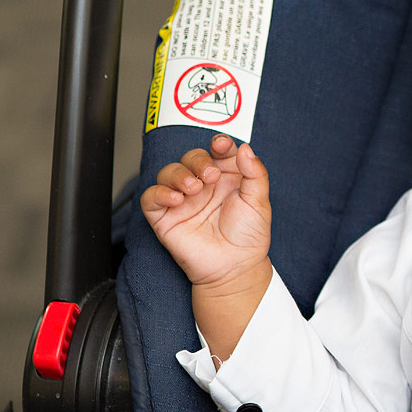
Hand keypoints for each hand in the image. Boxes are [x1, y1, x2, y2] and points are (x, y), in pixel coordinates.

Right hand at [140, 134, 271, 289]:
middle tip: (211, 176)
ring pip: (169, 172)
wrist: (235, 267)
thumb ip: (255, 173)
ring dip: (179, 174)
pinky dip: (160, 193)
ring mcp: (183, 200)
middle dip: (199, 160)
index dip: (218, 143)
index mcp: (226, 177)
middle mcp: (203, 185)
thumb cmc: (248, 236)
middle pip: (191, 157)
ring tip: (194, 188)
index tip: (222, 145)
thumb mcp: (259, 201)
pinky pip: (151, 197)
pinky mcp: (165, 216)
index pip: (217, 151)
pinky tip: (177, 199)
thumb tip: (246, 148)